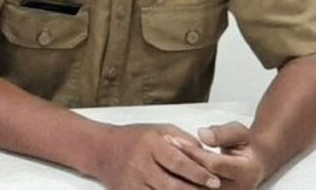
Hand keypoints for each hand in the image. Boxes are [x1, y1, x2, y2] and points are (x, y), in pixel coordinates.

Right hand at [94, 123, 221, 189]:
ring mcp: (133, 183)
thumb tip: (207, 155)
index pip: (178, 162)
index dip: (198, 173)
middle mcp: (141, 165)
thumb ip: (183, 140)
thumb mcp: (158, 130)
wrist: (100, 150)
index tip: (215, 181)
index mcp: (150, 145)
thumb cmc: (134, 138)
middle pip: (173, 185)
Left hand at [168, 123, 265, 189]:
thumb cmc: (245, 145)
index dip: (192, 152)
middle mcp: (237, 189)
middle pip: (202, 179)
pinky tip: (169, 169)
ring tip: (163, 158)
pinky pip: (195, 189)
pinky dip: (182, 180)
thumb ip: (222, 133)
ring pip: (196, 188)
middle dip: (182, 162)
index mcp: (246, 172)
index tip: (174, 140)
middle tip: (164, 148)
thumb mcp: (239, 133)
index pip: (213, 164)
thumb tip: (203, 135)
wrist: (254, 163)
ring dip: (178, 174)